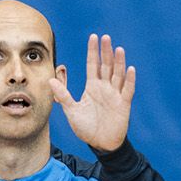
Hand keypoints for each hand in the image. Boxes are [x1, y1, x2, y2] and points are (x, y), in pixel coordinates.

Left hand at [50, 33, 135, 152]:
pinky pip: (128, 90)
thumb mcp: (72, 111)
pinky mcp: (124, 104)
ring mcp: (115, 94)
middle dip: (105, 52)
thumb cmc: (86, 127)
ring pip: (118, 74)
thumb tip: (50, 80)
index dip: (93, 51)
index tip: (93, 37)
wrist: (101, 143)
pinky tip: (130, 69)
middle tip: (105, 37)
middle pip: (106, 65)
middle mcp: (105, 87)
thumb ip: (63, 95)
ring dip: (119, 62)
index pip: (92, 65)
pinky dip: (129, 80)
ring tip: (118, 49)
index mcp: (92, 86)